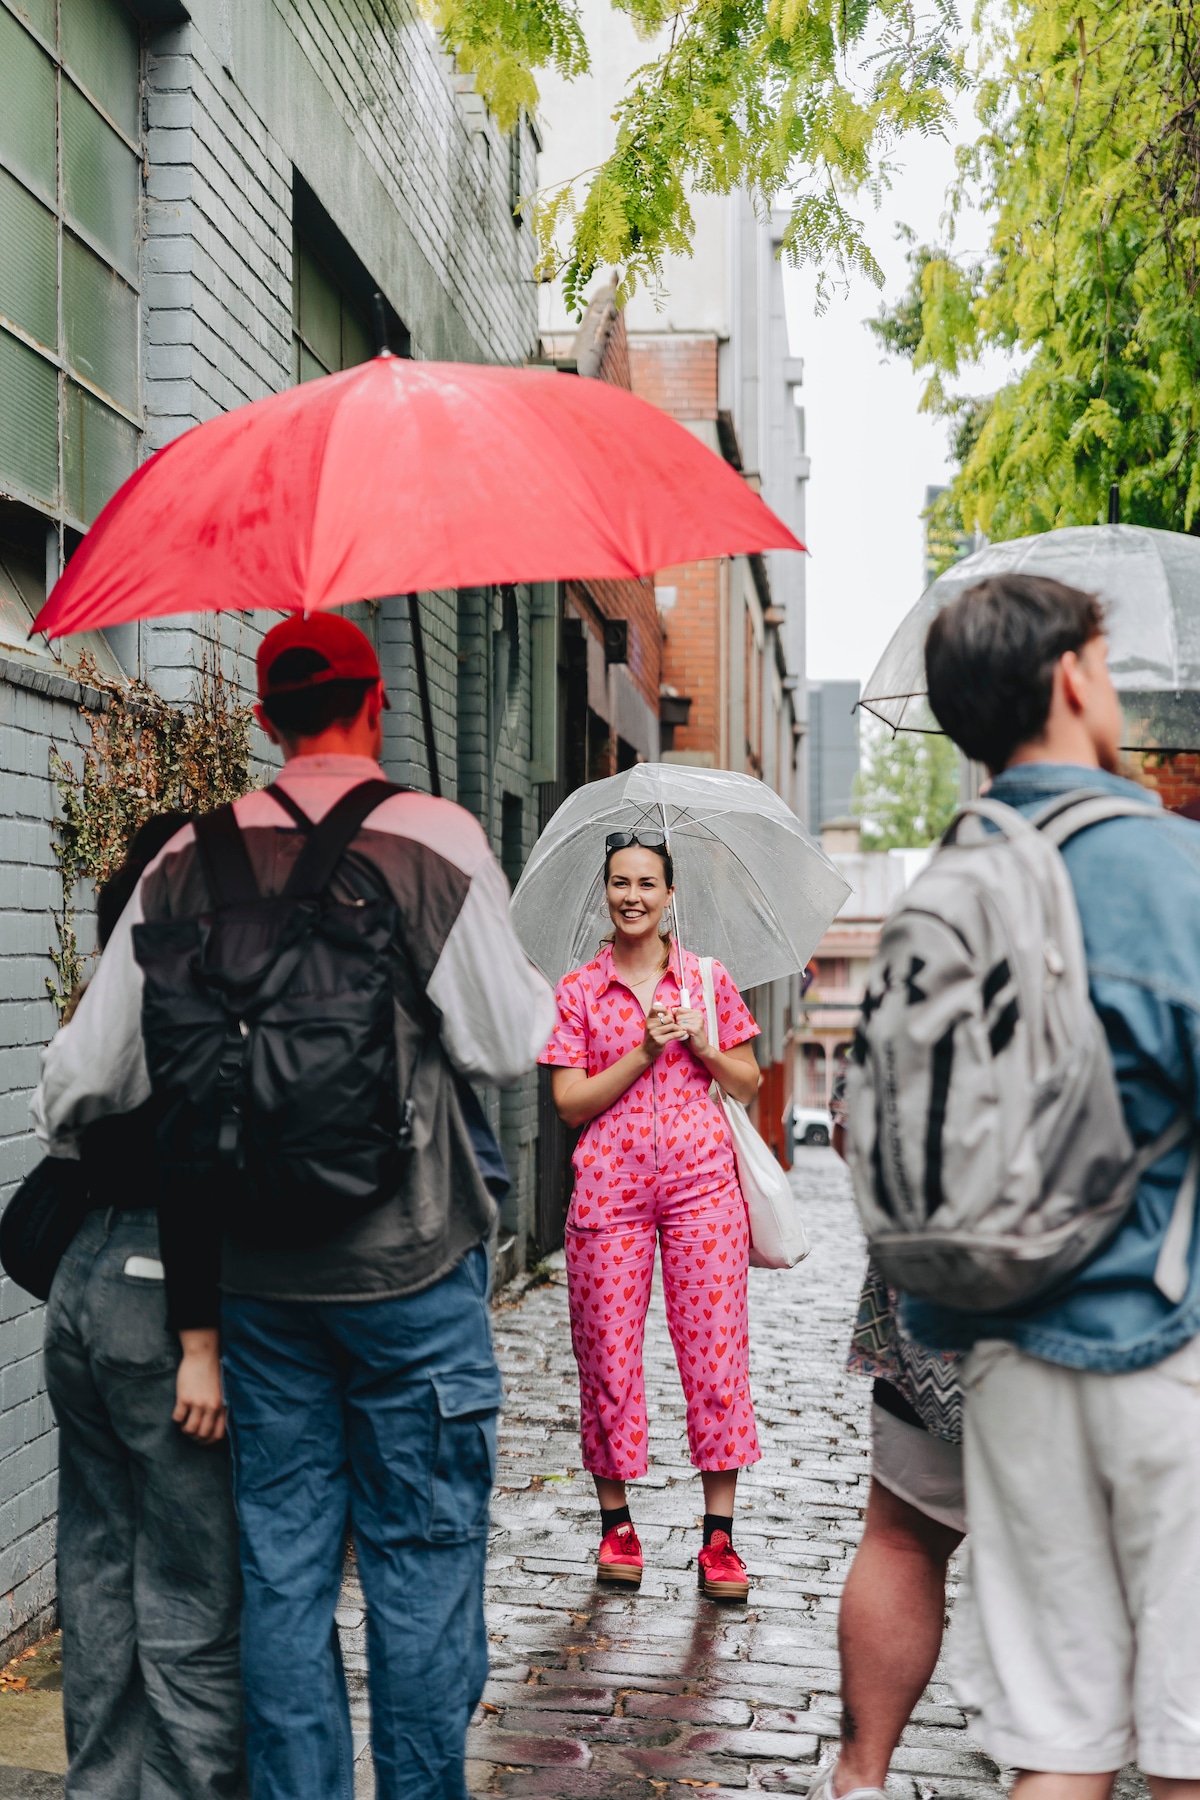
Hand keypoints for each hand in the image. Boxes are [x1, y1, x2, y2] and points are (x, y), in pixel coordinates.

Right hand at [173, 1329, 226, 1443]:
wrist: (203, 1355)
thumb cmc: (211, 1372)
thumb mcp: (221, 1392)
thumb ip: (219, 1407)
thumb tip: (212, 1425)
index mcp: (222, 1406)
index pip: (217, 1434)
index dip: (208, 1441)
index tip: (201, 1439)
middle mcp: (211, 1407)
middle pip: (202, 1435)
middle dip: (194, 1437)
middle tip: (190, 1431)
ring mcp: (198, 1403)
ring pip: (189, 1429)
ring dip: (184, 1429)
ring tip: (184, 1422)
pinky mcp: (185, 1398)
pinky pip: (178, 1418)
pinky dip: (177, 1419)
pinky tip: (179, 1411)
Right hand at [642, 1005, 687, 1060]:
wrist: (646, 1051)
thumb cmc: (652, 1037)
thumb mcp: (652, 1025)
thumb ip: (659, 1018)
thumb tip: (671, 1011)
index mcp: (649, 1020)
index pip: (655, 1008)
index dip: (663, 1009)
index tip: (667, 1013)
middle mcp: (650, 1025)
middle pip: (668, 1018)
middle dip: (673, 1021)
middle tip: (673, 1024)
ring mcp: (654, 1033)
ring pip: (672, 1026)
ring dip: (677, 1028)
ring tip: (677, 1030)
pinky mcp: (659, 1041)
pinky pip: (673, 1034)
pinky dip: (680, 1033)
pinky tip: (683, 1033)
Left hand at [673, 1007, 711, 1056]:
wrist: (701, 1048)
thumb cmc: (693, 1037)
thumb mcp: (685, 1024)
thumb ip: (680, 1016)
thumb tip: (673, 1009)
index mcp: (696, 1012)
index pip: (680, 1009)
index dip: (677, 1018)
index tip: (681, 1025)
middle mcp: (698, 1015)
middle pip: (678, 1016)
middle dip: (678, 1024)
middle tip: (684, 1031)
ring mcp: (698, 1021)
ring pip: (679, 1022)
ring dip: (680, 1029)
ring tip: (685, 1033)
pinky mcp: (696, 1028)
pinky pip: (682, 1027)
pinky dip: (681, 1033)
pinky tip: (686, 1035)